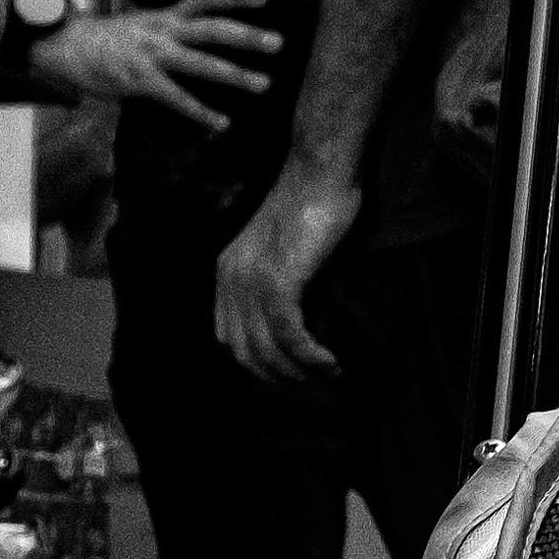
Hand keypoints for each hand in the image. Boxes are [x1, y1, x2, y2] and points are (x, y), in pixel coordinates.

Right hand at [28, 0, 277, 128]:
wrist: (62, 46)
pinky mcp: (140, 80)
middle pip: (213, 28)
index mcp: (164, 17)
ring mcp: (152, 54)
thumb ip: (165, 31)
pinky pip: (177, 97)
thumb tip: (187, 37)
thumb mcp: (138, 26)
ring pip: (202, 62)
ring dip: (236, 74)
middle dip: (247, 35)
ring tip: (264, 84)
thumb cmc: (102, 42)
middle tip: (278, 43)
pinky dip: (202, 112)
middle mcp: (162, 31)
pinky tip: (222, 123)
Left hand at [212, 170, 352, 386]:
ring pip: (266, 349)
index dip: (260, 365)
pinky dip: (309, 356)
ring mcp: (250, 279)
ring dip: (299, 373)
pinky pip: (288, 334)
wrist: (322, 171)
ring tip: (329, 376)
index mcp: (227, 272)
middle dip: (280, 379)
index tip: (293, 377)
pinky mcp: (276, 279)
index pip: (230, 338)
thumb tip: (305, 329)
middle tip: (315, 387)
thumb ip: (285, 287)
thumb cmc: (316, 204)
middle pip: (245, 352)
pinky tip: (330, 362)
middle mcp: (230, 278)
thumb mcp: (289, 251)